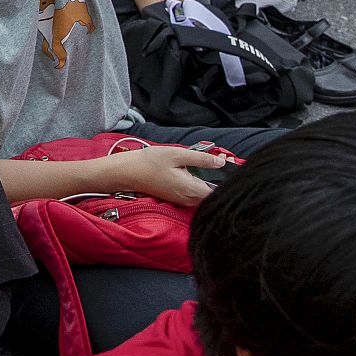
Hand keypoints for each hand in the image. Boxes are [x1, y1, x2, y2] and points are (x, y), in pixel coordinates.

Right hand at [104, 144, 226, 205]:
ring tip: (213, 160)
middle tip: (222, 157)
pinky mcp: (178, 198)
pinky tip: (199, 168)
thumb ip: (200, 159)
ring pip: (205, 193)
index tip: (228, 161)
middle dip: (221, 176)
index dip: (227, 178)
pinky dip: (201, 181)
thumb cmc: (150, 162)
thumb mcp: (176, 154)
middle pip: (214, 192)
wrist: (127, 173)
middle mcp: (189, 200)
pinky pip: (196, 192)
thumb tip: (221, 162)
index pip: (219, 191)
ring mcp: (183, 200)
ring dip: (211, 179)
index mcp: (191, 190)